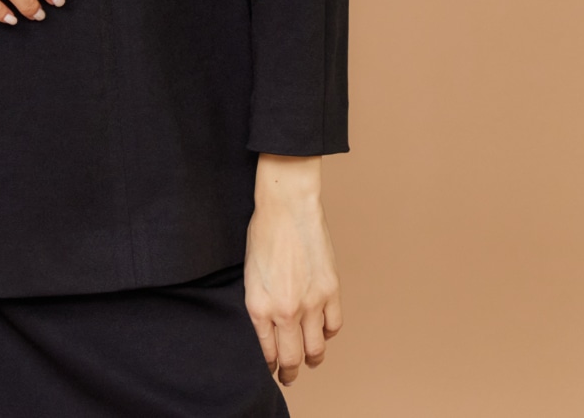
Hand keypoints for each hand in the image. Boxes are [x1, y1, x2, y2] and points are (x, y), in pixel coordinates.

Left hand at [244, 155, 342, 387]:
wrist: (287, 206)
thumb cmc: (263, 232)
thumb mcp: (249, 273)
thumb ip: (260, 303)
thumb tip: (267, 326)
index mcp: (259, 306)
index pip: (266, 352)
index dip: (269, 366)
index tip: (271, 369)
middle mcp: (284, 311)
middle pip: (291, 358)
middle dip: (290, 372)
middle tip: (289, 376)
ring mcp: (311, 303)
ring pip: (316, 349)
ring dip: (312, 359)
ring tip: (310, 361)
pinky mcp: (330, 291)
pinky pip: (333, 326)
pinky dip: (328, 333)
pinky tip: (323, 332)